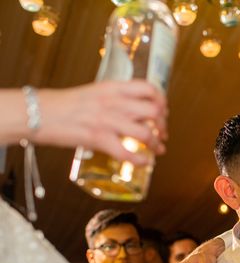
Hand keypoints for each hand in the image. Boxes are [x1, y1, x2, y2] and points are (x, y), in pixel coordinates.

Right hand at [35, 80, 166, 163]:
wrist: (40, 112)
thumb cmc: (65, 105)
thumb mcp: (95, 92)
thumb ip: (116, 99)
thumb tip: (135, 111)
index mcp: (113, 88)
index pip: (149, 89)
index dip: (162, 101)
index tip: (163, 110)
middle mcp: (114, 102)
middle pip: (154, 112)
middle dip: (163, 125)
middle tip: (163, 133)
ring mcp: (107, 121)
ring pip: (146, 133)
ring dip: (156, 144)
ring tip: (157, 149)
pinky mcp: (99, 138)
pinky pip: (128, 153)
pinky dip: (140, 160)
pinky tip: (143, 162)